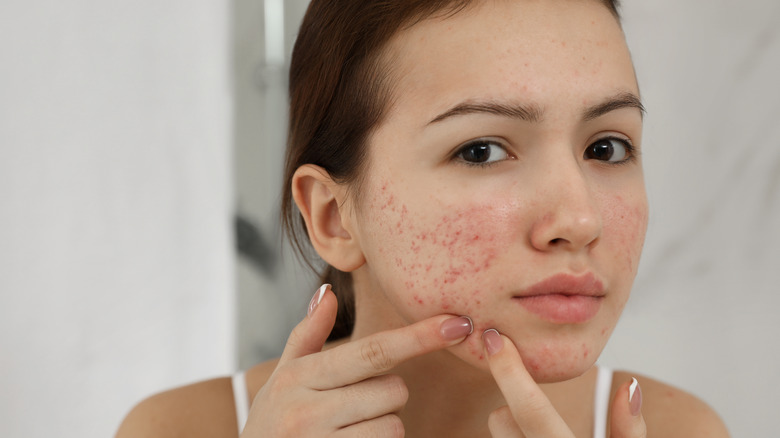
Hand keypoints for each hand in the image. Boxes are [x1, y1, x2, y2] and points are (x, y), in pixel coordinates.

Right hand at [241, 284, 473, 436]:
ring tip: (349, 430)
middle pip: (392, 390)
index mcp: (299, 377)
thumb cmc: (272, 422)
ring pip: (393, 426)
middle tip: (354, 405)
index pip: (372, 351)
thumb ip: (306, 335)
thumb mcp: (283, 378)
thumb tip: (327, 292)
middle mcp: (308, 411)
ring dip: (382, 426)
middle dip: (385, 396)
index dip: (418, 336)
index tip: (457, 323)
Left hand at [482, 329, 646, 437]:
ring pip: (499, 433)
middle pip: (500, 421)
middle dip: (510, 404)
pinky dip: (515, 436)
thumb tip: (629, 387)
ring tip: (539, 429)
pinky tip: (530, 434)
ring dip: (513, 426)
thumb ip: (630, 430)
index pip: (532, 411)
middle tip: (531, 401)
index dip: (509, 371)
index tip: (495, 339)